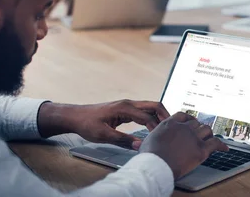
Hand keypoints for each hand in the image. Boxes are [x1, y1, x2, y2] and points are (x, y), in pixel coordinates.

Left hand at [38, 100, 169, 149]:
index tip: (160, 139)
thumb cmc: (87, 124)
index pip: (147, 116)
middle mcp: (129, 103)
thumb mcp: (103, 135)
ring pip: (150, 107)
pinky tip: (154, 127)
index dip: (155, 128)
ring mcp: (128, 105)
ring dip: (160, 116)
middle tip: (173, 128)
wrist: (76, 116)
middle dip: (165, 115)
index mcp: (124, 108)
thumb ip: (123, 140)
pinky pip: (144, 110)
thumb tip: (140, 145)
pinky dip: (152, 117)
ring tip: (166, 129)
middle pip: (154, 105)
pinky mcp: (126, 109)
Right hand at [140, 112, 228, 178]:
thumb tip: (139, 143)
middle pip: (196, 123)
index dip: (189, 119)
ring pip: (207, 130)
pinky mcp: (201, 149)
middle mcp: (184, 127)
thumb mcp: (146, 142)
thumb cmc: (149, 157)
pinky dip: (221, 146)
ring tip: (209, 139)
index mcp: (170, 123)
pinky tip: (224, 148)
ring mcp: (193, 137)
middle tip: (200, 133)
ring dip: (208, 134)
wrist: (156, 166)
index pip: (183, 115)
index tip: (191, 122)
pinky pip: (215, 143)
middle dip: (198, 128)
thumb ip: (150, 138)